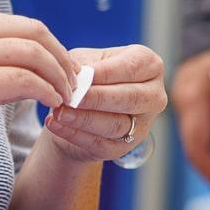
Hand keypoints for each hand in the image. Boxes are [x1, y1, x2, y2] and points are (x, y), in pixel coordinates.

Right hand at [0, 8, 77, 162]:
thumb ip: (0, 61)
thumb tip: (42, 70)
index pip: (26, 25)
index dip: (54, 47)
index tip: (66, 70)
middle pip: (35, 32)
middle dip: (62, 59)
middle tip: (74, 83)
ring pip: (34, 53)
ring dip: (58, 77)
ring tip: (65, 98)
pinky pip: (25, 80)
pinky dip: (46, 91)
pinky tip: (50, 104)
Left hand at [42, 45, 167, 163]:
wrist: (81, 108)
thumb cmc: (89, 76)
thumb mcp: (85, 61)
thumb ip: (80, 63)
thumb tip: (72, 69)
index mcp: (150, 65)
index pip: (131, 68)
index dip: (106, 72)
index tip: (81, 73)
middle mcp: (153, 96)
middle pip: (130, 99)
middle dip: (97, 98)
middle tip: (71, 97)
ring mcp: (142, 125)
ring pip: (116, 125)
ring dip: (85, 119)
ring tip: (60, 112)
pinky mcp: (123, 148)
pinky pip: (101, 143)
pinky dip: (75, 135)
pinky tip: (56, 125)